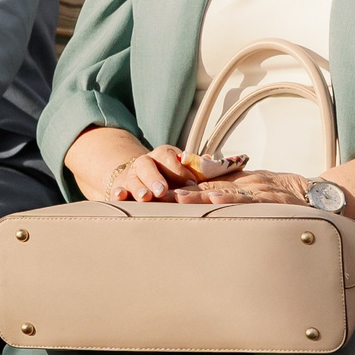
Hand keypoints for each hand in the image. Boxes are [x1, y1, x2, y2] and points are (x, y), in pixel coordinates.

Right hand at [90, 143, 245, 201]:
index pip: (170, 157)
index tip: (188, 181)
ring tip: (144, 198)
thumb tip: (238, 161)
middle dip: (155, 177)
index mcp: (166, 156)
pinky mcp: (121, 188)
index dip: (178, 168)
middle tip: (162, 190)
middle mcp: (148, 163)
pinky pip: (117, 189)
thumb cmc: (171, 175)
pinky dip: (117, 193)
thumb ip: (207, 167)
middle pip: (149, 165)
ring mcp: (132, 175)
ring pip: (133, 178)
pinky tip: (119, 198)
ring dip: (138, 187)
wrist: (139, 175)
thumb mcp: (188, 169)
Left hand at [173, 169, 307, 205]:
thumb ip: (231, 191)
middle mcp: (242, 185)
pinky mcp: (270, 200)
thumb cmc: (282, 194)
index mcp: (236, 184)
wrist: (312, 192)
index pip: (203, 184)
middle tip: (160, 196)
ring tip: (180, 198)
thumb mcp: (253, 188)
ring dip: (200, 197)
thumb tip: (205, 199)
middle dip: (182, 193)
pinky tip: (217, 200)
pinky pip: (249, 201)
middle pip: (207, 187)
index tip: (158, 193)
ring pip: (223, 192)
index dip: (180, 188)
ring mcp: (255, 192)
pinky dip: (232, 200)